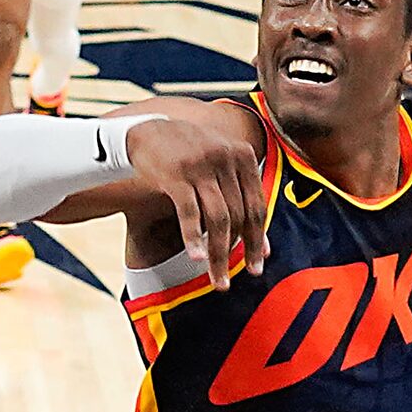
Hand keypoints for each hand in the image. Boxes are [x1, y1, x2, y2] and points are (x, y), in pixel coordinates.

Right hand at [120, 115, 270, 287]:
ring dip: (218, 254)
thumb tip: (264, 248)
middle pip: (239, 216)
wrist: (147, 130)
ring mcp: (201, 165)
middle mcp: (226, 157)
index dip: (258, 239)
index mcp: (243, 154)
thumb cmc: (189, 154)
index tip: (257, 265)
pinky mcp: (177, 174)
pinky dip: (193, 238)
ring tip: (216, 279)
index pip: (257, 206)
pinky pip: (190, 213)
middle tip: (230, 280)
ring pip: (218, 219)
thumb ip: (242, 198)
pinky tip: (196, 257)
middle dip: (238, 253)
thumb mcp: (221, 165)